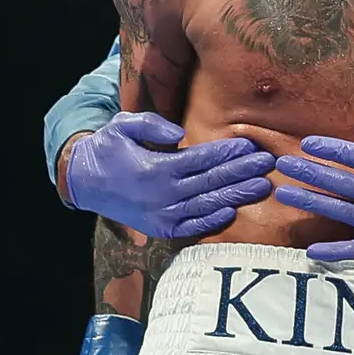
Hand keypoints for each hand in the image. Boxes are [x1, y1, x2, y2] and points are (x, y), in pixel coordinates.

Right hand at [62, 112, 273, 240]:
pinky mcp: (162, 229)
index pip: (200, 160)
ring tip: (262, 185)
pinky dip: (214, 220)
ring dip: (237, 196)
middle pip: (211, 182)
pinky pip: (193, 226)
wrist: (85, 183)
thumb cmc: (109, 149)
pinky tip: (234, 211)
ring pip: (207, 205)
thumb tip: (180, 134)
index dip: (226, 153)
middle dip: (241, 172)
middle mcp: (162, 195)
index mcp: (155, 169)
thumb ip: (151, 126)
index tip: (250, 146)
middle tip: (268, 163)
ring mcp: (163, 215)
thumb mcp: (122, 126)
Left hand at [271, 106, 353, 270]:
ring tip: (283, 195)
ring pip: (337, 209)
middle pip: (337, 180)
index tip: (307, 144)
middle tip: (281, 165)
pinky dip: (331, 251)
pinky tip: (310, 249)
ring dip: (308, 201)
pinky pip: (352, 249)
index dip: (328, 149)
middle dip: (307, 171)